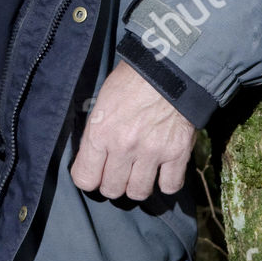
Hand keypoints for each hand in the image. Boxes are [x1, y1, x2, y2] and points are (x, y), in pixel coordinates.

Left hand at [70, 61, 195, 199]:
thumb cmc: (131, 80)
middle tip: (118, 171)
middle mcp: (124, 147)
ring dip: (137, 185)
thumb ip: (96, 133)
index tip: (94, 173)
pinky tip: (162, 171)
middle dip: (112, 183)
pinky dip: (166, 182)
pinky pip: (170, 186)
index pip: (84, 178)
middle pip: (111, 189)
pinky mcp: (177, 153)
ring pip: (138, 192)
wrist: (167, 68)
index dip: (88, 178)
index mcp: (100, 133)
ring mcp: (152, 152)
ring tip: (138, 171)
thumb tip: (92, 157)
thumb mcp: (102, 101)